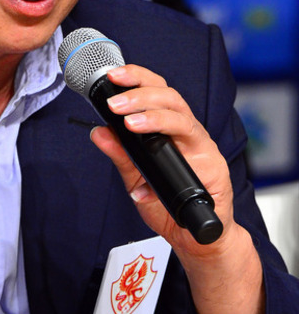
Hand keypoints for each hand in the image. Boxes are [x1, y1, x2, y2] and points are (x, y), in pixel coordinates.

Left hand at [90, 64, 233, 256]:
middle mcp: (187, 132)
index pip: (156, 91)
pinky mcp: (214, 166)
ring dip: (154, 115)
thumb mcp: (136, 178)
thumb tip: (98, 133)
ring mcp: (202, 147)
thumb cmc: (168, 204)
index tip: (113, 76)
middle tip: (114, 104)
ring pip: (182, 117)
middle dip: (140, 94)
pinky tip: (149, 165)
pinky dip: (170, 155)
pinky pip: (194, 151)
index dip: (137, 78)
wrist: (195, 237)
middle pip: (170, 97)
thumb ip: (120, 155)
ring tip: (129, 122)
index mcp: (170, 128)